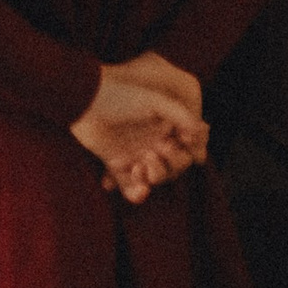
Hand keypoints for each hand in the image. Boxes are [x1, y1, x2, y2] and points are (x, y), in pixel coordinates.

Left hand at [72, 63, 208, 202]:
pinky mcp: (116, 165)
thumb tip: (203, 133)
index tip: (183, 142)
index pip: (187, 148)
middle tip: (159, 149)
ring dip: (155, 177)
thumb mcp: (156, 101)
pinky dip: (137, 193)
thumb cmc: (119, 94)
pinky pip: (130, 187)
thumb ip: (181, 115)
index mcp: (164, 127)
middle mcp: (152, 142)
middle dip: (172, 163)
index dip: (190, 151)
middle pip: (174, 167)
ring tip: (141, 164)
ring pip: (155, 179)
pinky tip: (140, 189)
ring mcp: (134, 155)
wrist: (85, 100)